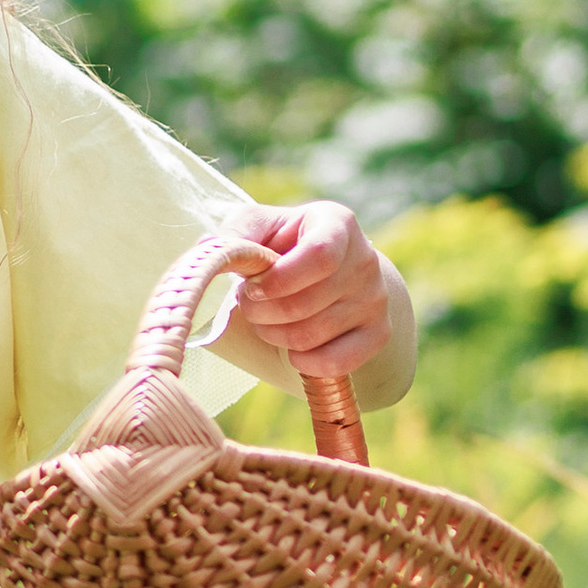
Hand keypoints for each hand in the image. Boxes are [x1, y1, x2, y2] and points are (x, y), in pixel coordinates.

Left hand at [221, 199, 410, 390]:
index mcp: (337, 224)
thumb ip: (236, 234)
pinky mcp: (378, 333)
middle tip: (250, 305)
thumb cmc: (287, 244)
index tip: (250, 288)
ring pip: (313, 335)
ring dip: (275, 335)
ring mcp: (375, 300)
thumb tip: (208, 250)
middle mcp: (365, 261)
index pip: (319, 256)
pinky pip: (336, 363)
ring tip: (266, 320)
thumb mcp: (260, 225)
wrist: (335, 269)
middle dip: (263, 313)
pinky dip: (304, 362)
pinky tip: (292, 347)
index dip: (278, 280)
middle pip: (307, 303)